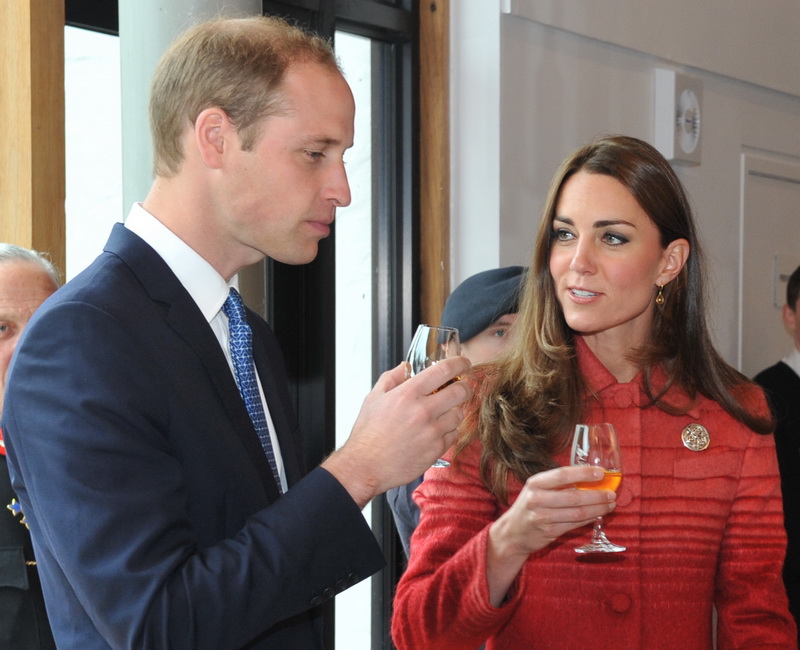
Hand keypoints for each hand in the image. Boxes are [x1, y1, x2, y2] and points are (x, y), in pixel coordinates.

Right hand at [322, 356, 470, 507]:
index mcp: (408, 393)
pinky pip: (453, 435)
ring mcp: (432, 431)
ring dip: (454, 411)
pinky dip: (448, 431)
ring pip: (459, 414)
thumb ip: (391, 378)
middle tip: (460, 389)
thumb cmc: (368, 433)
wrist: (365, 465)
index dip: (459, 363)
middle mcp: (423, 410)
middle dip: (464, 387)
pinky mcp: (436, 449)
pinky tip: (435, 432)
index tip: (463, 363)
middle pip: (460, 391)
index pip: (443, 370)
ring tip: (441, 415)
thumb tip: (405, 366)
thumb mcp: (373, 398)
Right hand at [486, 465, 616, 604]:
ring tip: (610, 504)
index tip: (601, 473)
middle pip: (574, 496)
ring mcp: (542, 517)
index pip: (562, 475)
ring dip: (597, 509)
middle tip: (611, 493)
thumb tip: (588, 477)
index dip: (583, 473)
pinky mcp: (549, 532)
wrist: (512, 532)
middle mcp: (537, 499)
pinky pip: (574, 525)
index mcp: (535, 483)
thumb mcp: (537, 489)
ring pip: (577, 513)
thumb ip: (558, 484)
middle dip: (597, 495)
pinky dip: (589, 519)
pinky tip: (598, 515)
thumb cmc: (530, 506)